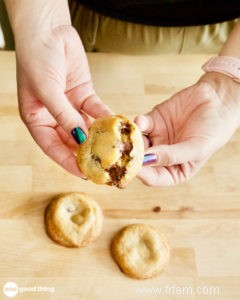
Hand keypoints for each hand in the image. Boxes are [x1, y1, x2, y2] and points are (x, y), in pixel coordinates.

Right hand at [16, 25, 111, 176]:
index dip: (68, 162)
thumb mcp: (47, 90)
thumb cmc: (37, 59)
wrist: (48, 30)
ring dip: (99, 137)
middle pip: (71, 141)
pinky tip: (116, 124)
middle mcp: (53, 116)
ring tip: (114, 148)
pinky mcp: (83, 95)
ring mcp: (69, 106)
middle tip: (104, 164)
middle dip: (87, 152)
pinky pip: (95, 110)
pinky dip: (105, 117)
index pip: (52, 147)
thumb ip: (64, 116)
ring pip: (86, 127)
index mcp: (37, 119)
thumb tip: (80, 140)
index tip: (84, 174)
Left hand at [135, 72, 239, 185]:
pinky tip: (141, 121)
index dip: (143, 174)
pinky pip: (140, 125)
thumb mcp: (197, 148)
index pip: (154, 178)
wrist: (218, 99)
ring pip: (137, 143)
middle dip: (132, 157)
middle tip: (124, 151)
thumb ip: (172, 156)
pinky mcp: (153, 121)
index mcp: (174, 170)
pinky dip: (137, 123)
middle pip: (141, 161)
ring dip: (130, 140)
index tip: (135, 167)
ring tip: (127, 137)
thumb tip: (147, 160)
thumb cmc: (214, 129)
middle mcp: (162, 157)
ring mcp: (156, 139)